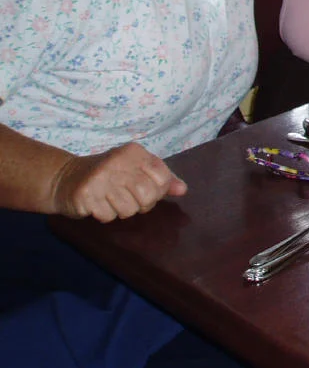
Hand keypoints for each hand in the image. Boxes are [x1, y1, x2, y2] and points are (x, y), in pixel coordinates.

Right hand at [50, 143, 186, 221]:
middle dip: (142, 204)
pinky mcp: (85, 194)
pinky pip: (108, 216)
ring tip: (110, 199)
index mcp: (135, 152)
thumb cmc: (109, 174)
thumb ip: (162, 178)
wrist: (65, 178)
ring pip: (129, 210)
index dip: (159, 191)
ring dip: (121, 210)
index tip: (147, 190)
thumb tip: (183, 190)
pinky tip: (97, 203)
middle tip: (128, 198)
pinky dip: (105, 214)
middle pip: (148, 196)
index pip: (163, 178)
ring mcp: (100, 177)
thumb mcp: (136, 169)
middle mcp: (118, 161)